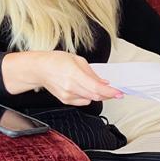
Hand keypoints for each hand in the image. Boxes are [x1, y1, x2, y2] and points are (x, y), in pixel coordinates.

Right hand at [2, 50, 123, 103]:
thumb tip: (103, 82)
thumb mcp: (77, 60)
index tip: (119, 93)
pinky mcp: (65, 100)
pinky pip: (83, 101)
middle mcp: (70, 87)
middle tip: (116, 91)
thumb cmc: (56, 61)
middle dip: (108, 94)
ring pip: (90, 99)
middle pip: (95, 96)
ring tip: (95, 85)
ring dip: (97, 94)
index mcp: (74, 74)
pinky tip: (84, 88)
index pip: (96, 87)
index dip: (110, 92)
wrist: (40, 69)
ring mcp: (67, 95)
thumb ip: (92, 73)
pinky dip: (88, 96)